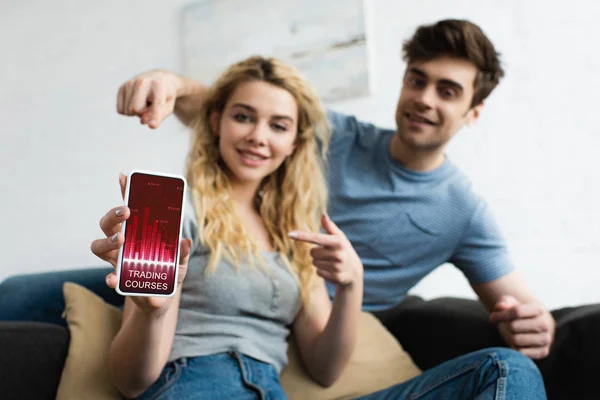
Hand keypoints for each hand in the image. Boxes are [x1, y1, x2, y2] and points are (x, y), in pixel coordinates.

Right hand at [90, 173, 191, 309]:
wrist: (161, 299)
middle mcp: (123, 243)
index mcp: (137, 232)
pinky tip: (114, 280)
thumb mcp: (180, 261)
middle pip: (107, 224)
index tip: (124, 176)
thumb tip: (185, 240)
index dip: (125, 191)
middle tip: (126, 212)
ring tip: (122, 241)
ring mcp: (117, 260)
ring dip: (107, 241)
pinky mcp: (118, 279)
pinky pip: (109, 276)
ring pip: (98, 245)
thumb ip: (181, 251)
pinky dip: (111, 278)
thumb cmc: (169, 273)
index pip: (128, 208)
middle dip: (113, 215)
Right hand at [117, 70, 181, 128]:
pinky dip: (128, 110)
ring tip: (144, 101)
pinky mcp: (122, 87)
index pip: (156, 104)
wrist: (159, 78)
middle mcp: (142, 81)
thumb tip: (142, 121)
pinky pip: (120, 110)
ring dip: (137, 112)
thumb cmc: (165, 96)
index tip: (153, 126)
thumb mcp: (168, 107)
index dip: (155, 116)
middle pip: (135, 109)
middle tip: (150, 106)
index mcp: (159, 86)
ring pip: (127, 111)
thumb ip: (159, 116)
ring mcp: (130, 83)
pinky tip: (136, 101)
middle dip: (142, 114)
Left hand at [288, 215, 362, 287]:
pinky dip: (322, 272)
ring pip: (314, 263)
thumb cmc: (343, 249)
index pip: (316, 238)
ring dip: (319, 263)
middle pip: (312, 252)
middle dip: (317, 253)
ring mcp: (337, 267)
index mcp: (338, 242)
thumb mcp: (339, 237)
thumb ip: (330, 227)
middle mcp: (338, 254)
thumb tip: (323, 215)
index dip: (303, 236)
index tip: (289, 234)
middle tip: (327, 254)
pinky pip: (318, 273)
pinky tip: (331, 270)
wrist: (355, 271)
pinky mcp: (336, 277)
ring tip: (331, 262)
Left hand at [489, 295, 554, 358]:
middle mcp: (545, 325)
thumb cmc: (518, 313)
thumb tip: (500, 307)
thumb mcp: (510, 303)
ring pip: (516, 340)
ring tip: (508, 333)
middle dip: (503, 325)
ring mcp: (545, 339)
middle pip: (513, 326)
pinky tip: (515, 342)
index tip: (492, 317)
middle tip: (501, 325)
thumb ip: (504, 302)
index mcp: (538, 309)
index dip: (501, 315)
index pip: (516, 311)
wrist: (532, 325)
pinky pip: (521, 352)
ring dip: (507, 336)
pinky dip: (513, 347)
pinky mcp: (543, 351)